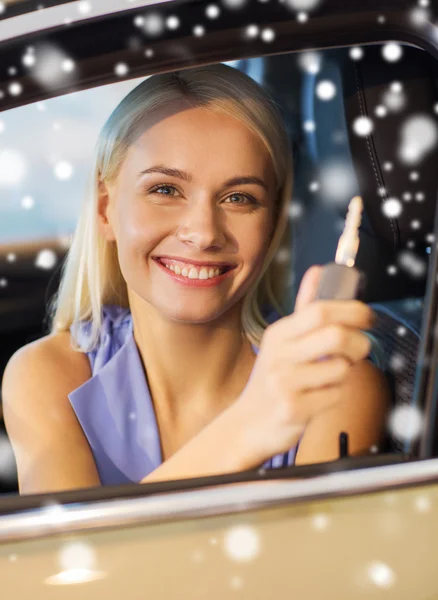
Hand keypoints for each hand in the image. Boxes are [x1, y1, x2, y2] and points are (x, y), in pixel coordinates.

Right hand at [236, 266, 374, 460]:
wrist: (246, 424)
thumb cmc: (271, 379)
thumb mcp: (281, 341)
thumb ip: (304, 307)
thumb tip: (318, 270)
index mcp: (278, 334)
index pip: (319, 310)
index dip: (351, 309)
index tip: (367, 315)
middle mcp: (279, 355)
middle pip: (335, 335)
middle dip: (359, 341)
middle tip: (361, 348)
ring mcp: (285, 383)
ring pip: (340, 368)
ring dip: (345, 373)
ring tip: (330, 376)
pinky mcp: (293, 409)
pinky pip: (335, 395)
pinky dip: (335, 395)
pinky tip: (319, 396)